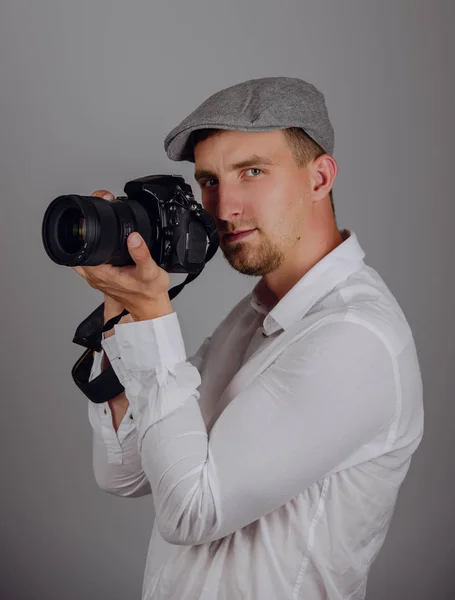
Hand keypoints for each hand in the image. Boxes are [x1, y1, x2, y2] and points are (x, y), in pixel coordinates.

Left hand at [72, 189, 172, 321]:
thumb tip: (134, 237)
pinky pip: (90, 259)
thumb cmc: (149, 294)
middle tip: (96, 215)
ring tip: (98, 227)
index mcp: (100, 272)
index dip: (84, 227)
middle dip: (83, 229)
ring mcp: (96, 276)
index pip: (81, 245)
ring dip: (86, 240)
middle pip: (77, 246)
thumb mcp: (149, 272)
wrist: (151, 307)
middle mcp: (94, 275)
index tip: (93, 213)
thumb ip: (141, 254)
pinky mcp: (102, 276)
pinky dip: (93, 248)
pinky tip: (104, 244)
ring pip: (82, 253)